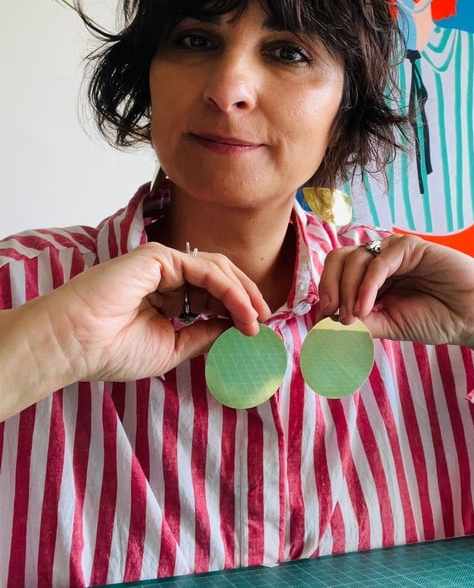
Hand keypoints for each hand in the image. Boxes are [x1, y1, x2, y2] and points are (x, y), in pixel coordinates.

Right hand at [33, 242, 269, 381]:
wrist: (75, 344)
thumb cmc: (111, 350)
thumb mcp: (171, 348)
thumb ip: (203, 335)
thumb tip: (234, 329)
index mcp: (167, 296)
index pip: (211, 294)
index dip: (237, 308)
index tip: (256, 329)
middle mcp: (166, 276)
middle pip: (219, 276)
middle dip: (246, 296)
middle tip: (265, 320)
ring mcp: (161, 264)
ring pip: (216, 268)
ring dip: (242, 292)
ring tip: (257, 318)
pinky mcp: (158, 257)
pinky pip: (203, 268)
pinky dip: (227, 288)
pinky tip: (241, 309)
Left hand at [317, 235, 473, 346]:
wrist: (473, 317)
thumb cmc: (435, 319)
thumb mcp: (389, 325)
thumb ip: (361, 322)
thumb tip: (325, 324)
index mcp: (372, 278)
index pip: (337, 273)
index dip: (326, 291)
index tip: (324, 318)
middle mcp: (379, 261)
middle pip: (339, 259)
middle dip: (330, 285)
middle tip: (332, 313)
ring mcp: (394, 251)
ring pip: (355, 259)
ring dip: (349, 290)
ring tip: (355, 317)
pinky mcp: (410, 246)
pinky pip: (379, 261)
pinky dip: (367, 285)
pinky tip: (367, 307)